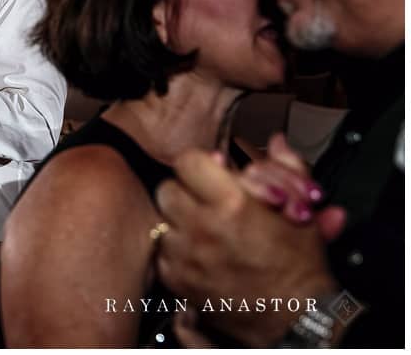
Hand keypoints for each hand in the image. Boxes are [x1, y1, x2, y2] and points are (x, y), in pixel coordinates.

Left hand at [154, 149, 340, 346]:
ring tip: (203, 227)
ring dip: (178, 220)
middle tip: (206, 200)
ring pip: (161, 219)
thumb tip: (277, 143)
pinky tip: (197, 252)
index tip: (210, 171)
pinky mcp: (177, 280)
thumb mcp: (300, 210)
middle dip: (186, 190)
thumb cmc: (300, 267)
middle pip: (168, 188)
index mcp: (232, 204)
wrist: (295, 318)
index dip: (200, 163)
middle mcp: (203, 227)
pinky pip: (161, 251)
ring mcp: (186, 255)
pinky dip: (174, 249)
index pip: (187, 162)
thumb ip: (288, 169)